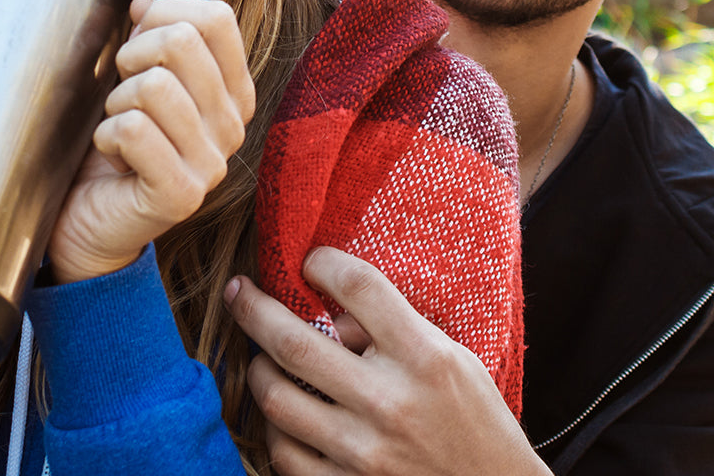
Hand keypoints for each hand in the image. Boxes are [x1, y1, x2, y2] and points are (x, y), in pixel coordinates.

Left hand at [47, 0, 254, 283]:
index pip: (217, 18)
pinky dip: (106, 134)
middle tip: (120, 87)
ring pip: (153, 85)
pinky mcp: (183, 194)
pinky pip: (133, 130)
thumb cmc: (115, 144)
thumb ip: (149, 36)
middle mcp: (233, 126)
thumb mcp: (134, 77)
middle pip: (182, 43)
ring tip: (118, 126)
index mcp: (232, 90)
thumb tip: (145, 0)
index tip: (138, 35)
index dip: (165, 12)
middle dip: (131, 54)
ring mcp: (213, 163)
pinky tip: (112, 154)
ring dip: (116, 101)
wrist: (88, 221)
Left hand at [225, 247, 549, 475]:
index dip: (322, 261)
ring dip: (257, 369)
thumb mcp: (451, 358)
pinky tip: (281, 412)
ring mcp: (365, 453)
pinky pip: (283, 454)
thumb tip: (328, 310)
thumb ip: (393, 328)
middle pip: (295, 342)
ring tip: (260, 357)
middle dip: (253, 308)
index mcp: (423, 357)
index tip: (309, 261)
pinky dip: (274, 428)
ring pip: (276, 398)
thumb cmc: (476, 421)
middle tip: (237, 289)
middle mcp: (390, 402)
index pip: (357, 286)